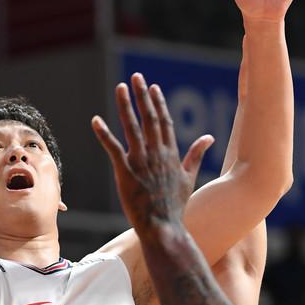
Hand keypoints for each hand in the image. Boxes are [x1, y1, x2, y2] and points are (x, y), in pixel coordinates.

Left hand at [92, 73, 212, 230]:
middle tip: (136, 77)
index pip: (164, 121)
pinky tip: (96, 120)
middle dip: (142, 96)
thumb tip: (209, 137)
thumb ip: (196, 155)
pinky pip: (113, 149)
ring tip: (120, 88)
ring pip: (132, 127)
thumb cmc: (175, 206)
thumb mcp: (189, 178)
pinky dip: (104, 134)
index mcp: (171, 154)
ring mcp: (141, 162)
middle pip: (149, 118)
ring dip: (125, 106)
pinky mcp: (125, 172)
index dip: (157, 103)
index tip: (152, 87)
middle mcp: (157, 153)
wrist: (164, 227)